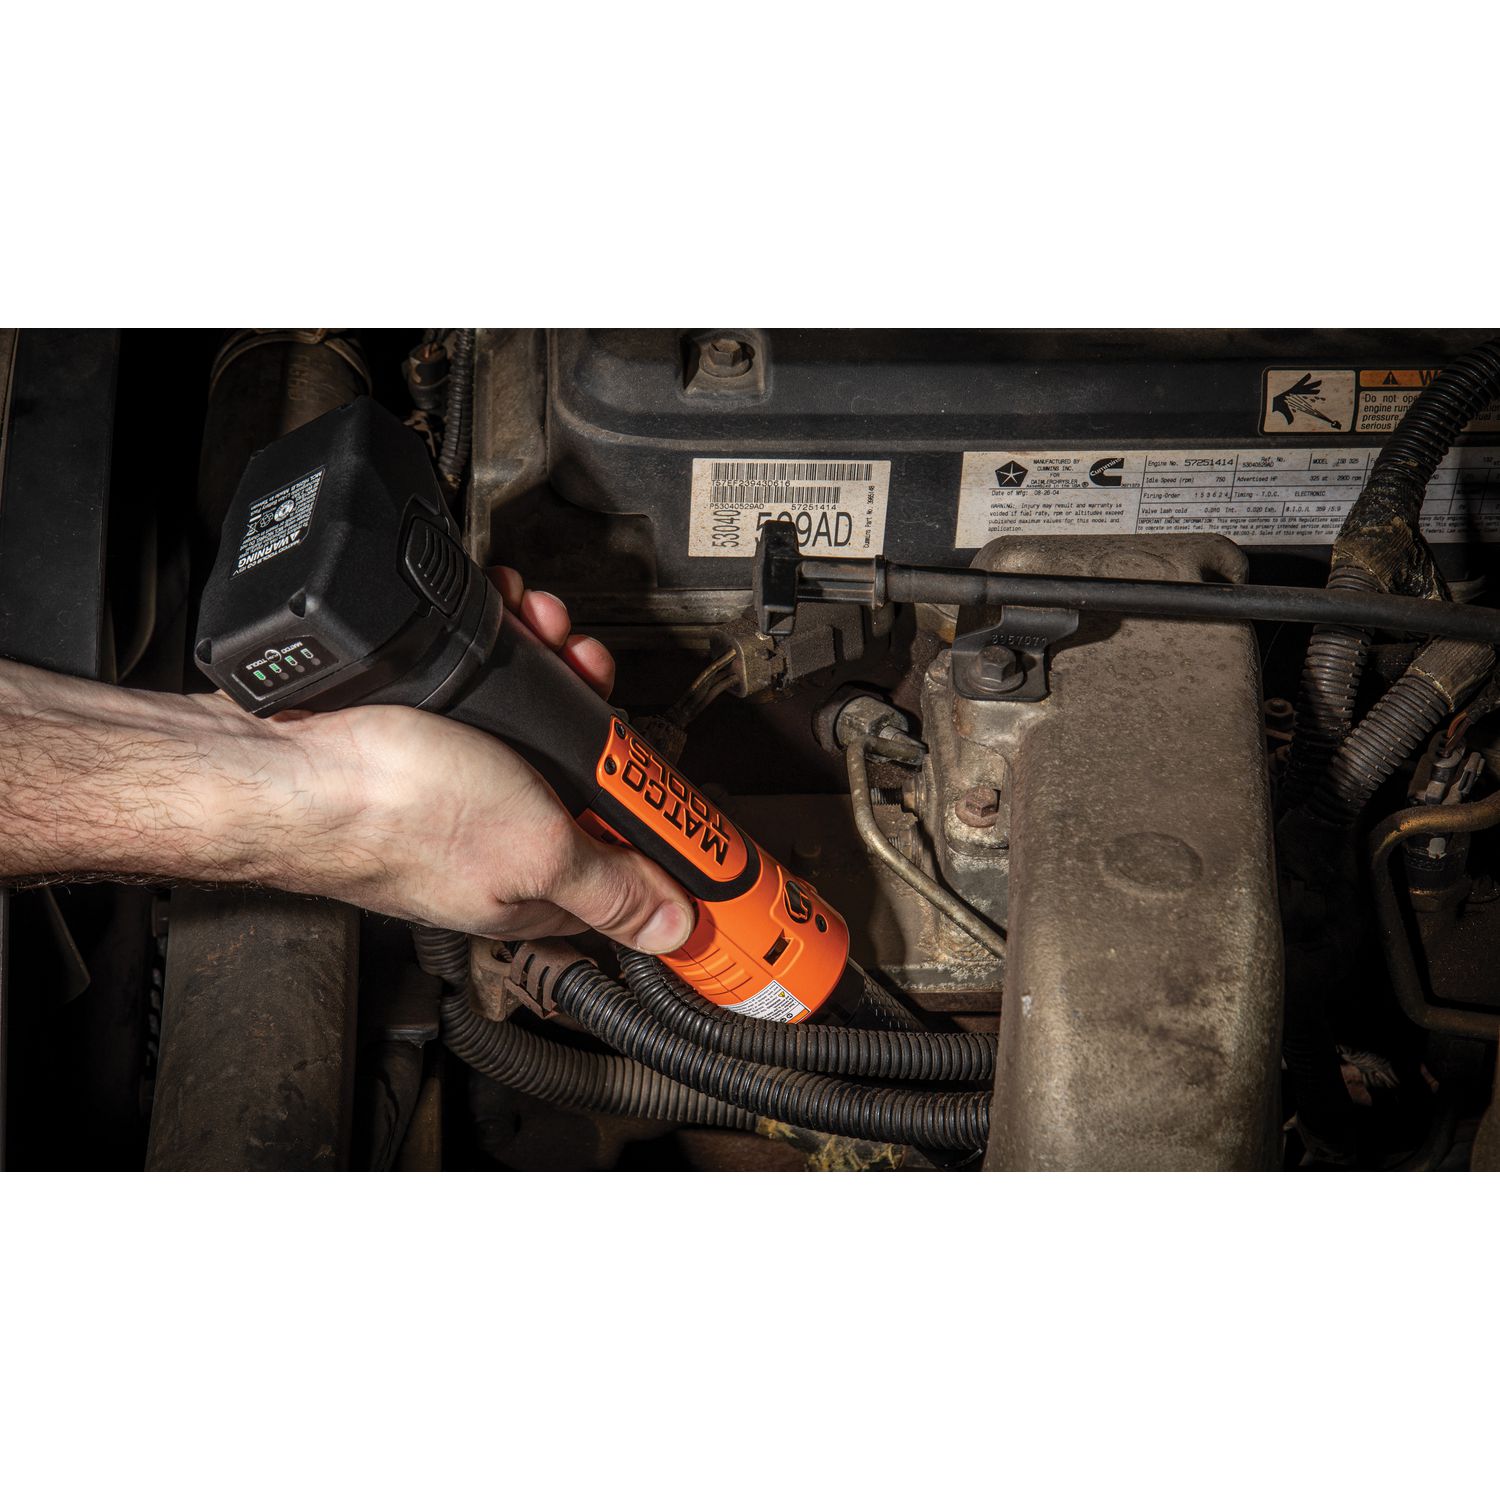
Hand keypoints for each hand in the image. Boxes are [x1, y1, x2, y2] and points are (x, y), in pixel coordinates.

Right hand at [275, 568, 695, 950]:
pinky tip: (499, 622)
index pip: (626, 859)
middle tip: (588, 672)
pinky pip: (493, 689)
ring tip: (540, 632)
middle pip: (588, 771)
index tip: (670, 766)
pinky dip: (503, 650)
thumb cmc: (392, 811)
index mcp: (534, 890)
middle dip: (599, 709)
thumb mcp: (534, 850)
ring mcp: (465, 785)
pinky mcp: (429, 736)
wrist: (279, 758)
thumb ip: (610, 884)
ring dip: (553, 665)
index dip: (655, 808)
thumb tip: (676, 926)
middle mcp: (502, 841)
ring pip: (543, 719)